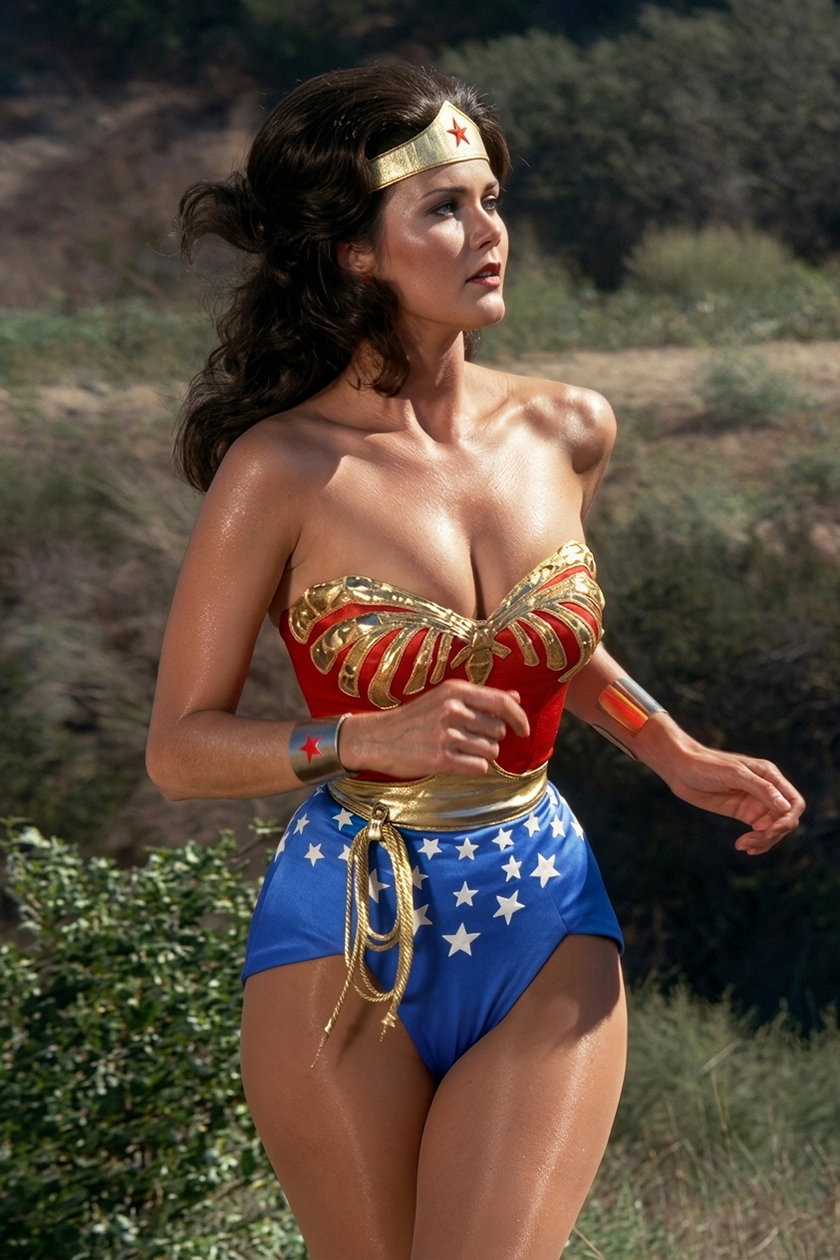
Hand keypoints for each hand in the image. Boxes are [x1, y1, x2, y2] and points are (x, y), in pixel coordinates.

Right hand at [338, 679, 529, 779]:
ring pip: (491, 750)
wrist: (376, 738)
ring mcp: (447, 734)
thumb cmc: (414, 719)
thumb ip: (481, 699)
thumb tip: (515, 698)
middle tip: (466, 739)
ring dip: (481, 755)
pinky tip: (455, 762)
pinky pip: (479, 767)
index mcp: (455, 690)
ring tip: (458, 750)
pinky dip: (472, 768)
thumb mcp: (445, 698)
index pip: (502, 703)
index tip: (524, 730)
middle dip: (490, 739)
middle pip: (498, 730)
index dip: (519, 718)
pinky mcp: (441, 759)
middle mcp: (453, 709)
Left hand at [651, 737, 804, 854]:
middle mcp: (767, 790)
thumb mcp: (734, 775)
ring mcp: (755, 802)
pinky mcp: (743, 812)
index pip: (794, 802)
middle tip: (751, 841)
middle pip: (785, 820)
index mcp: (769, 775)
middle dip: (773, 834)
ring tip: (743, 845)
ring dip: (763, 841)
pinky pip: (758, 832)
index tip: (771, 831)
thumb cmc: (706, 765)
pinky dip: (756, 842)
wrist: (680, 769)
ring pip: (773, 829)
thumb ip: (761, 789)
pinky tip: (743, 846)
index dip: (788, 819)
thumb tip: (785, 807)